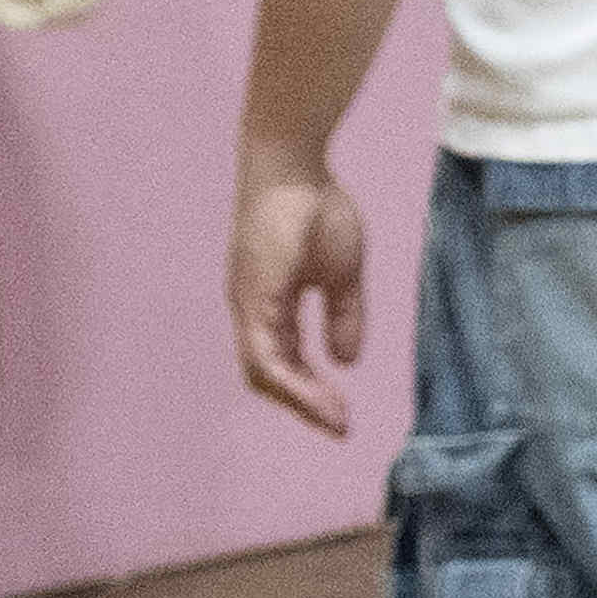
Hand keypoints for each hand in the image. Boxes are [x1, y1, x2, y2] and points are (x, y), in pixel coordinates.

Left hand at [231, 154, 367, 436]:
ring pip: (264, 373)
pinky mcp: (253, 300)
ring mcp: (248, 307)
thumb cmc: (317, 210)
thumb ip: (344, 316)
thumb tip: (347, 360)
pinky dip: (289, 381)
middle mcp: (252, 313)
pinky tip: (317, 393)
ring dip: (300, 401)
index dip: (310, 390)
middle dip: (305, 406)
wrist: (294, 170)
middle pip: (268, 376)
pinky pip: (264, 354)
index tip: (343, 414)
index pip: (283, 362)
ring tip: (335, 420)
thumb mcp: (343, 274)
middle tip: (340, 426)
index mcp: (270, 306)